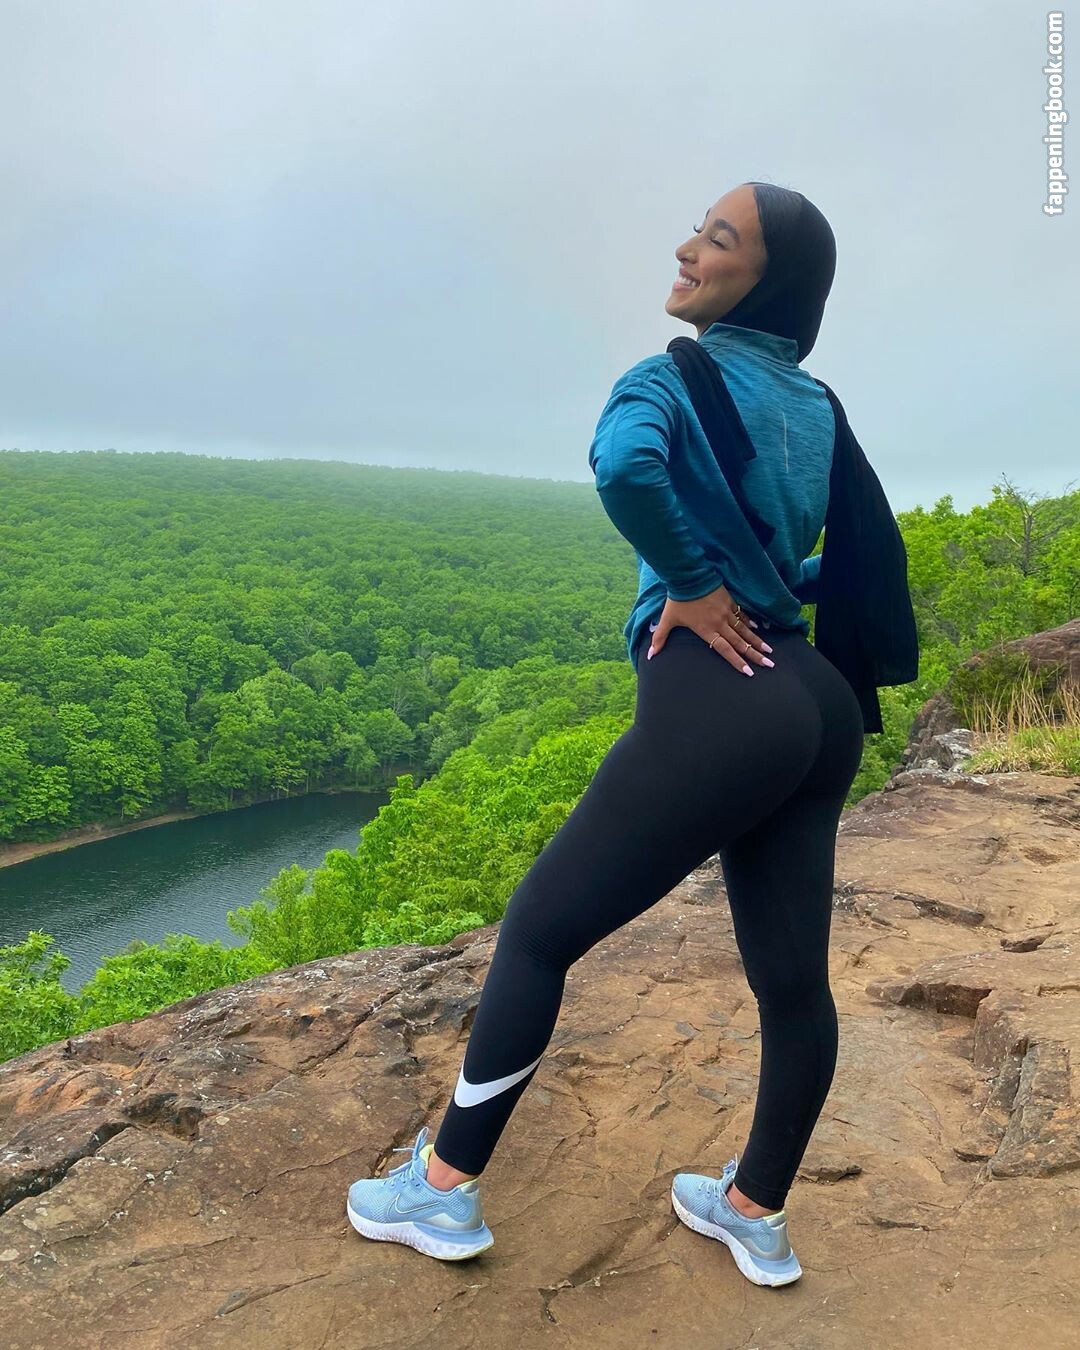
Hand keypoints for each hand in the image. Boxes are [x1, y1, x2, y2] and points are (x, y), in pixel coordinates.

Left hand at [647, 584, 774, 675]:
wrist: (689, 576)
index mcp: (706, 631)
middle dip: (755, 655)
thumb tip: (650, 656)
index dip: (737, 662)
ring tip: (769, 651)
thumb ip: (659, 639)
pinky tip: (758, 629)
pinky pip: (742, 615)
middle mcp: (720, 623)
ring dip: (757, 641)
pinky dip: (750, 623)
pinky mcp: (730, 601)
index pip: (725, 650)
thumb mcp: (667, 620)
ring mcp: (727, 612)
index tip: (749, 672)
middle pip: (740, 642)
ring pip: (744, 630)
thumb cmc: (677, 600)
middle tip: (769, 664)